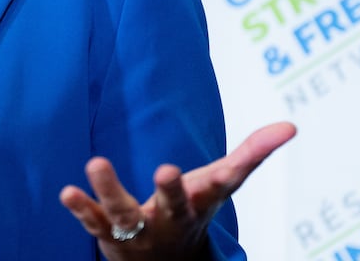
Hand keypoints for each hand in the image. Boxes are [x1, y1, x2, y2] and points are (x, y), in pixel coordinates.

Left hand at [59, 121, 295, 259]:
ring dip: (110, 190)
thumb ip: (252, 153)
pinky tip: (67, 192)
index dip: (229, 171)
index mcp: (201, 203)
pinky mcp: (110, 234)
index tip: (230, 155)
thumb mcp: (221, 183)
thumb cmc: (192, 211)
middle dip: (171, 191)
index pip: (221, 186)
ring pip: (125, 212)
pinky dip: (81, 208)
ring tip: (96, 162)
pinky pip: (94, 222)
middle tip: (166, 169)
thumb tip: (291, 125)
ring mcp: (140, 230)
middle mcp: (172, 219)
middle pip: (172, 205)